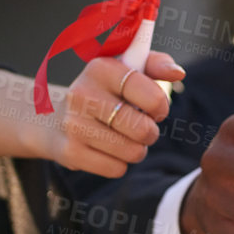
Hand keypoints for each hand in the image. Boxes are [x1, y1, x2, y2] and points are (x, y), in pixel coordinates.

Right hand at [0, 51, 184, 176]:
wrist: (55, 117)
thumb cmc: (105, 92)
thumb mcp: (128, 69)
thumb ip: (157, 64)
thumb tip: (178, 73)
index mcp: (100, 68)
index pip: (152, 96)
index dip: (161, 107)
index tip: (155, 108)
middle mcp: (82, 94)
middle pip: (143, 130)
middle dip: (150, 132)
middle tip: (140, 126)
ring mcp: (73, 124)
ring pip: (133, 152)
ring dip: (136, 149)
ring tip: (123, 137)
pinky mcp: (70, 152)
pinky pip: (116, 168)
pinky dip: (118, 163)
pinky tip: (106, 149)